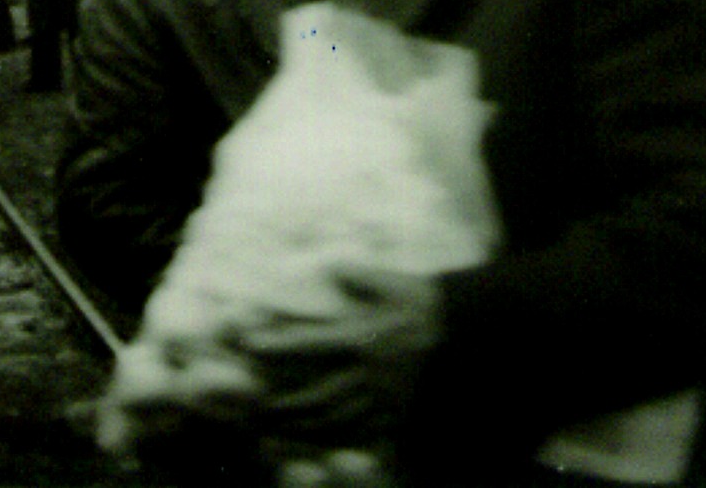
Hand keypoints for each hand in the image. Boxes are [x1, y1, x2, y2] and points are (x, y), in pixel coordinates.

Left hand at [241, 267, 440, 444]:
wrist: (455, 324)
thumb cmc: (415, 299)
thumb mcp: (388, 280)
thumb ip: (355, 274)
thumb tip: (330, 266)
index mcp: (363, 338)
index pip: (311, 343)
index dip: (278, 345)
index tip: (250, 345)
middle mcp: (371, 372)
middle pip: (321, 396)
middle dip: (287, 405)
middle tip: (257, 407)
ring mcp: (384, 396)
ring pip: (339, 420)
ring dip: (306, 427)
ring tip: (278, 429)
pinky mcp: (396, 411)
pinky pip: (363, 433)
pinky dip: (337, 439)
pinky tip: (316, 438)